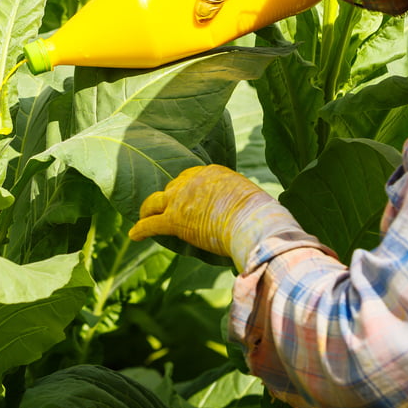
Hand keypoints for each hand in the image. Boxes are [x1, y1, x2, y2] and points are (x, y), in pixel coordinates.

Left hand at [129, 164, 318, 270]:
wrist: (256, 225)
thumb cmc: (264, 220)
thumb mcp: (255, 204)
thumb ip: (249, 207)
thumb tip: (273, 224)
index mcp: (214, 173)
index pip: (192, 177)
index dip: (186, 189)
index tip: (184, 197)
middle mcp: (194, 180)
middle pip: (173, 187)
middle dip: (168, 198)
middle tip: (165, 209)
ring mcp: (182, 199)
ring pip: (155, 201)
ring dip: (148, 209)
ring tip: (143, 217)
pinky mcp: (175, 219)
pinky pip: (151, 224)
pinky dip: (140, 229)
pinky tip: (133, 235)